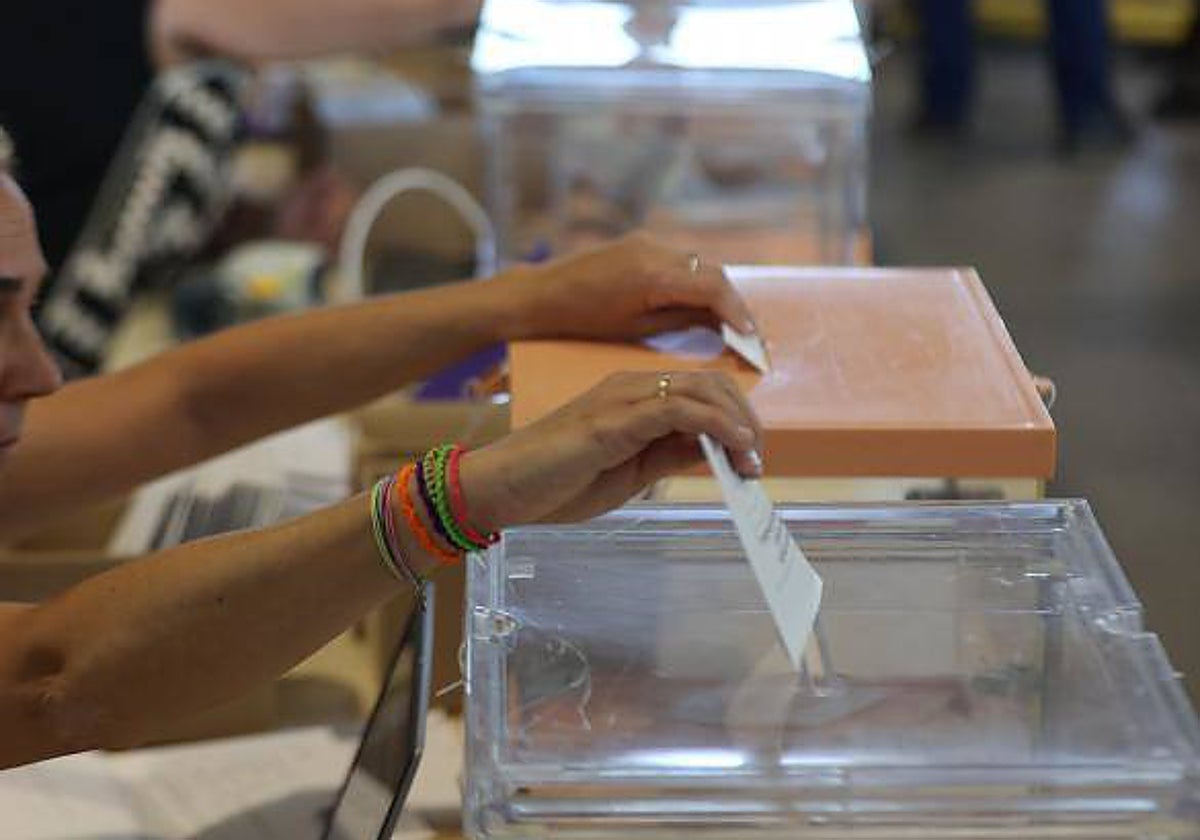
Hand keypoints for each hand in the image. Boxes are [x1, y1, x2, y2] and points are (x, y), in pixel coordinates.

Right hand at [459, 371, 762, 529]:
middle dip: (746, 418)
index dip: (737, 418)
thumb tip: (715, 452)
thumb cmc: (556, 483)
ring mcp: (622, 399)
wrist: (501, 488)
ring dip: (738, 423)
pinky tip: (734, 448)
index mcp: (633, 397)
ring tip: (753, 459)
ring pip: (700, 389)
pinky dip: (717, 426)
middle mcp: (631, 387)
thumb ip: (669, 455)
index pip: (701, 391)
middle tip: (758, 461)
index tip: (753, 457)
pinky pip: (679, 410)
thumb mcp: (630, 472)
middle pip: (710, 383)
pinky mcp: (614, 420)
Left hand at [503, 232, 756, 341]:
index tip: (752, 338)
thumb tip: (720, 325)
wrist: (542, 294)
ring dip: (715, 292)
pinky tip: (698, 306)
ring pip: (699, 265)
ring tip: (727, 325)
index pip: (713, 287)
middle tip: (747, 336)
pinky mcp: (640, 243)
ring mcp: (648, 241)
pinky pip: (680, 261)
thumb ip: (682, 321)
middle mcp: (656, 249)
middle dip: (733, 304)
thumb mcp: (637, 328)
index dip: (739, 312)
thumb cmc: (583, 319)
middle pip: (712, 273)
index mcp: (654, 273)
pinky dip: (695, 282)